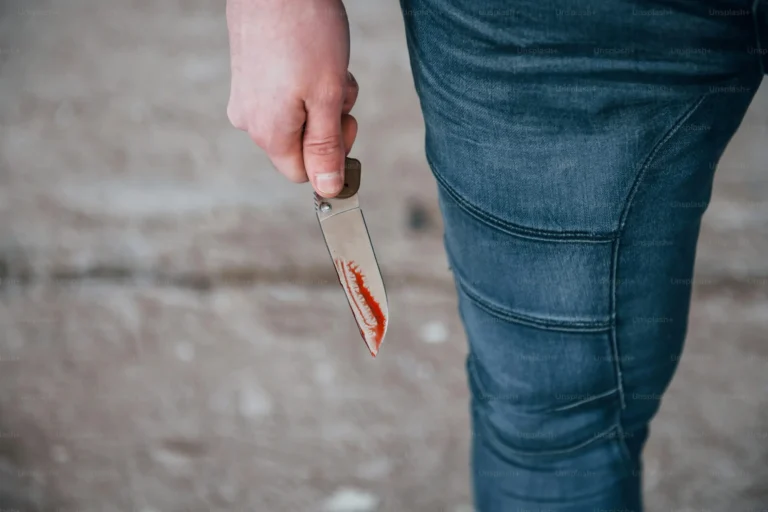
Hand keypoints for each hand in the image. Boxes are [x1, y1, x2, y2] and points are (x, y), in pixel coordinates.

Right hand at [226, 0, 358, 197]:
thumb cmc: (304, 31)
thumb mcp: (327, 97)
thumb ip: (327, 148)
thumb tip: (329, 189)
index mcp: (269, 133)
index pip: (303, 173)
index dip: (331, 157)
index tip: (347, 123)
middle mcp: (250, 120)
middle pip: (301, 145)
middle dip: (329, 123)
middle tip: (339, 90)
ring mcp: (246, 96)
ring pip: (297, 117)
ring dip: (321, 99)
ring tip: (326, 65)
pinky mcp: (248, 75)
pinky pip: (284, 96)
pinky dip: (306, 83)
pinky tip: (312, 55)